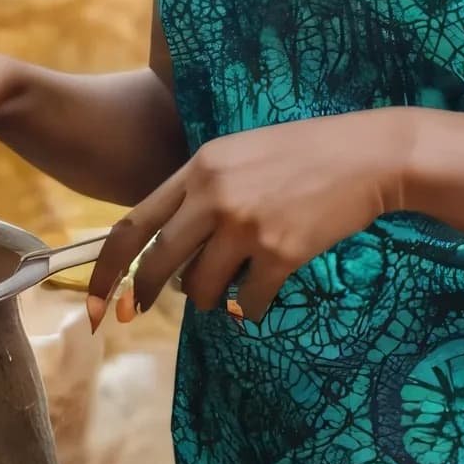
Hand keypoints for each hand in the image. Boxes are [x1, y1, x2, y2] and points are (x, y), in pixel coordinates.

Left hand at [83, 111, 411, 330]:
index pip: (132, 225)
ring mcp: (246, 226)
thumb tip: (170, 249)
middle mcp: (214, 197)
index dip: (106, 270)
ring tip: (233, 282)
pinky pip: (247, 302)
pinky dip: (251, 307)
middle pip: (158, 264)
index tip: (96, 302)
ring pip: (201, 289)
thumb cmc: (305, 154)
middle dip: (148, 294)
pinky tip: (265, 291)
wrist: (368, 156)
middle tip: (142, 309)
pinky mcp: (280, 252)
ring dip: (211, 297)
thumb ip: (201, 191)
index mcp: (199, 168)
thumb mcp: (240, 155)